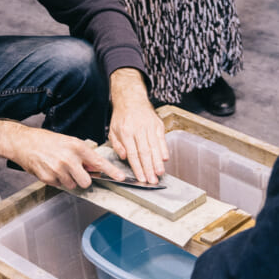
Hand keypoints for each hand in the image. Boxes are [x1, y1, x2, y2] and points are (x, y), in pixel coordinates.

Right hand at [9, 126, 125, 189]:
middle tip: (75, 171)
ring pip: (73, 185)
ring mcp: (58, 169)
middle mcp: (69, 159)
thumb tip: (95, 168)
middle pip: (86, 181)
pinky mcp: (48, 177)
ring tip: (60, 168)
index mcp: (77, 147)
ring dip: (69, 180)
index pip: (99, 162)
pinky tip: (51, 169)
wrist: (24, 142)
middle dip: (83, 179)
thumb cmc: (47, 141)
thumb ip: (83, 155)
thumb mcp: (69, 142)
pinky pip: (60, 185)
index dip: (111, 171)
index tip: (121, 177)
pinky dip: (57, 180)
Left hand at [108, 69, 168, 184]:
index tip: (141, 178)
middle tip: (152, 180)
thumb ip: (117, 144)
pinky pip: (162, 139)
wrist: (132, 98)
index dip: (138, 168)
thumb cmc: (121, 117)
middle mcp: (138, 129)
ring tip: (160, 173)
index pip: (132, 154)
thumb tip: (123, 156)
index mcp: (126, 132)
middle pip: (145, 152)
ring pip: (154, 147)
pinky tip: (165, 159)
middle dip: (149, 168)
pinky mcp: (158, 124)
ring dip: (158, 162)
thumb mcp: (112, 130)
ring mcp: (150, 127)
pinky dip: (164, 149)